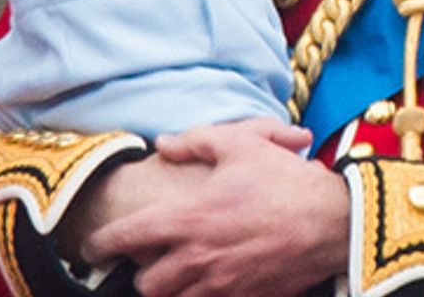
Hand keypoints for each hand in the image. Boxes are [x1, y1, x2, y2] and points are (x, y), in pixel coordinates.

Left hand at [76, 120, 346, 296]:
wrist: (333, 223)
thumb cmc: (285, 180)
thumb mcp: (241, 145)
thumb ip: (196, 141)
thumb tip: (163, 143)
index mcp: (187, 219)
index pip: (124, 239)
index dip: (98, 245)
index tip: (90, 248)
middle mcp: (196, 259)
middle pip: (144, 284)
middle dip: (141, 273)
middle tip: (149, 258)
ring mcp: (221, 286)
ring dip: (169, 289)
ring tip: (178, 272)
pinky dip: (202, 296)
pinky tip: (211, 281)